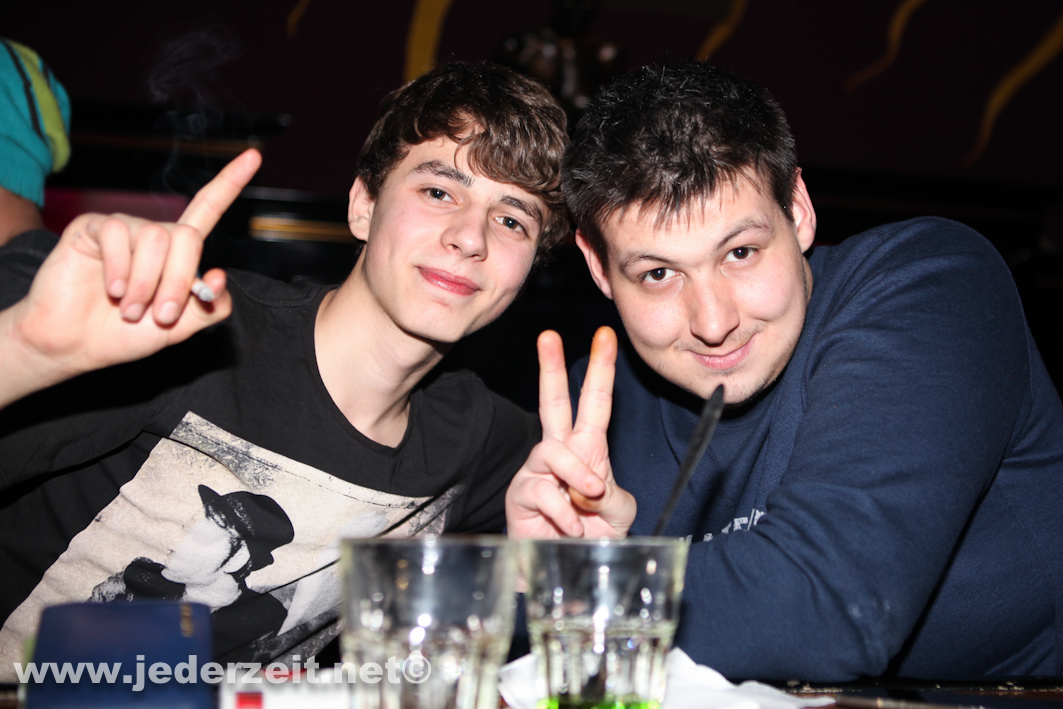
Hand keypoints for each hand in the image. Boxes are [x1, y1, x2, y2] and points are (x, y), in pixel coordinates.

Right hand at [0, 149, 261, 405]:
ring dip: (146, 284)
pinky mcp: (92, 228)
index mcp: (179, 253)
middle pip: (188, 237)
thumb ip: (211, 306)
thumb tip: (221, 275)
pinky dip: (119, 270)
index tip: (254, 156)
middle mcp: (154, 234)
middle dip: (179, 281)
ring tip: (129, 308)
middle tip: (161, 315)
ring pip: (156, 239)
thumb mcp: (181, 327)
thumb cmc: (126, 335)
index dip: (230, 182)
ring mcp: (124, 229)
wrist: (77, 345)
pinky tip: (110, 289)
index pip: (208, 208)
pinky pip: (118, 235)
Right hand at [506, 326, 635, 538]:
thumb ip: (613, 495)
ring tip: (591, 497)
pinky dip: (564, 513)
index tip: (606, 335)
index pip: (594, 403)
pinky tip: (572, 528)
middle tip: (548, 336)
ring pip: (553, 452)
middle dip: (550, 368)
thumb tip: (590, 486)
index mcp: (588, 448)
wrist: (570, 570)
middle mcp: (559, 452)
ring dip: (577, 472)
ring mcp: (537, 472)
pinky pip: (541, 491)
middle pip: (553, 403)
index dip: (601, 369)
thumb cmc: (596, 535)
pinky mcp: (521, 495)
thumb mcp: (619, 512)